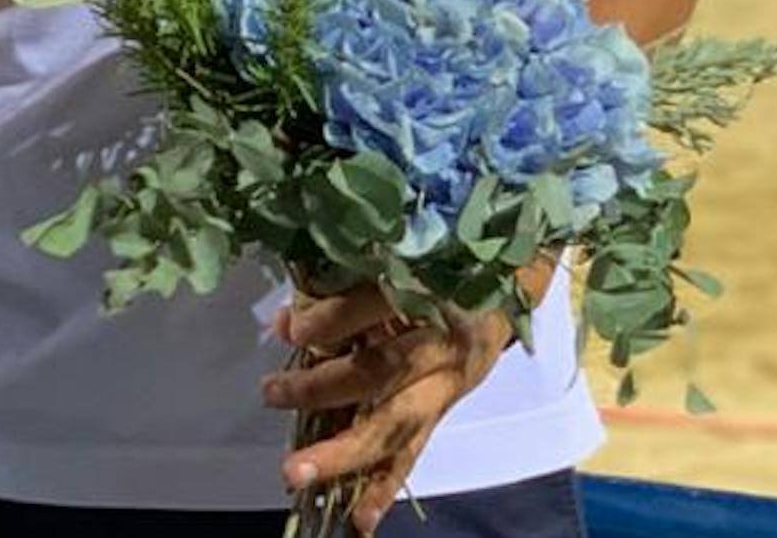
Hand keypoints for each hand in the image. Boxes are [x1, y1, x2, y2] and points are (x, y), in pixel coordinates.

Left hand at [265, 280, 534, 534]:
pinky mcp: (443, 412)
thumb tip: (285, 320)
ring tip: (298, 473)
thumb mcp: (396, 263)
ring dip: (345, 453)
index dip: (334, 319)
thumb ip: (342, 286)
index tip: (291, 329)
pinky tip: (357, 519)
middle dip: (326, 389)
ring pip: (396, 423)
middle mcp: (442, 343)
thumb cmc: (433, 267)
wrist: (504, 285)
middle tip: (273, 393)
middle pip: (384, 372)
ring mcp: (445, 384)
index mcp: (431, 293)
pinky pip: (412, 453)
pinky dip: (383, 488)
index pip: (379, 306)